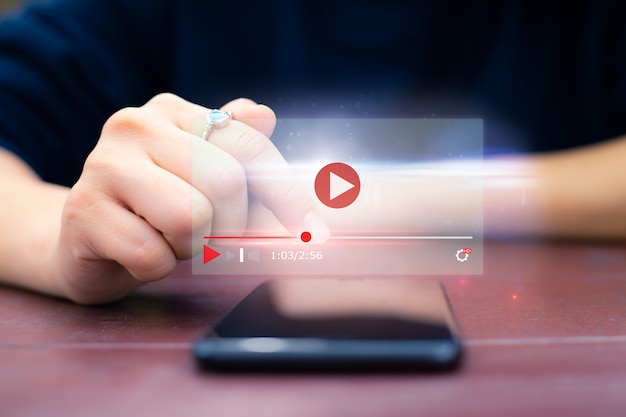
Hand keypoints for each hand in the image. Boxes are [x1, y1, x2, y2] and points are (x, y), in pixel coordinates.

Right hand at [53, 93, 326, 303]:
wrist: (85, 239)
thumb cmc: (157, 208)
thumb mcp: (203, 176)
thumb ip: (238, 150)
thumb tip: (267, 116)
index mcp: (173, 111)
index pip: (249, 145)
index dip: (286, 192)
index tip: (308, 227)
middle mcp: (136, 126)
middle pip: (226, 183)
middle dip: (231, 226)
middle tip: (211, 237)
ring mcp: (103, 166)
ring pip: (191, 218)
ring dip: (193, 246)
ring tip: (170, 240)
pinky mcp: (83, 212)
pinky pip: (152, 255)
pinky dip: (158, 268)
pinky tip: (139, 254)